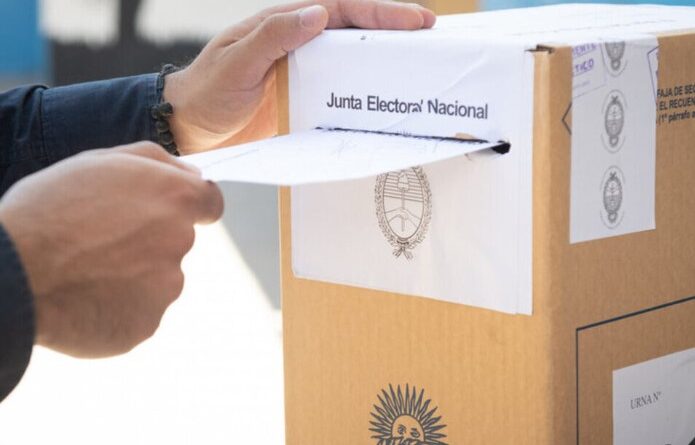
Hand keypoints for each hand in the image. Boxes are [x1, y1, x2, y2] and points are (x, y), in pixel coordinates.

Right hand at [0, 143, 222, 357]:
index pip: (210, 203)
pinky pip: (140, 311)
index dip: (188, 206)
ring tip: (85, 271)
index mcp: (175, 199)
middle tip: (99, 241)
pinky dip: (120, 306)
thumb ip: (157, 163)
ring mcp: (166, 288)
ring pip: (158, 278)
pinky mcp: (147, 324)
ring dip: (133, 275)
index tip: (166, 211)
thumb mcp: (100, 161)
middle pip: (176, 241)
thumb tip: (193, 174)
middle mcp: (180, 242)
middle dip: (148, 240)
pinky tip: (86, 298)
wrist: (12, 275)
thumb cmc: (48, 210)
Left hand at [164, 0, 435, 153]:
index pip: (343, 10)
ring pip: (355, 65)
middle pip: (358, 34)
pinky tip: (384, 110)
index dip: (382, 13)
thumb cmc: (206, 90)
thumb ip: (273, 37)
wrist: (189, 127)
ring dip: (386, 67)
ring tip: (421, 75)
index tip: (417, 21)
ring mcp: (307, 75)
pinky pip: (342, 97)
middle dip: (397, 35)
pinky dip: (365, 100)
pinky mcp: (306, 103)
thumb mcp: (236, 62)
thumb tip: (318, 14)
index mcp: (287, 25)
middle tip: (435, 44)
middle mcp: (302, 46)